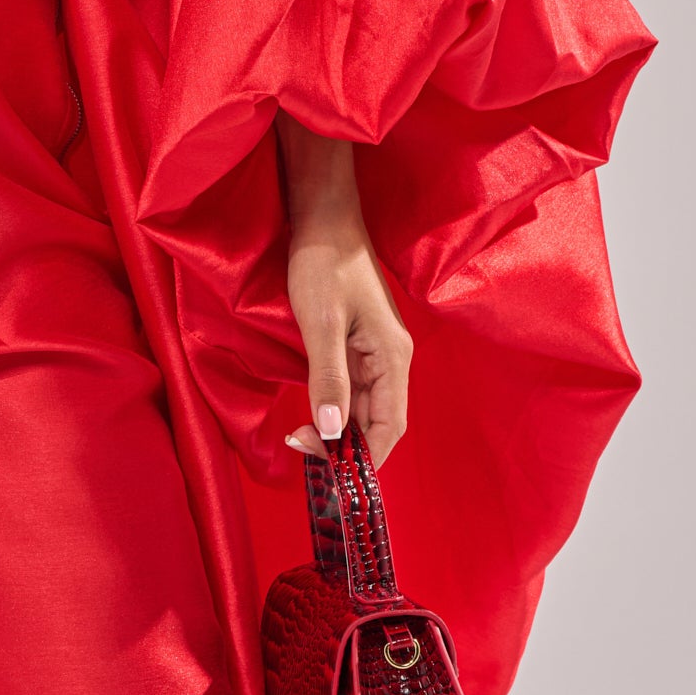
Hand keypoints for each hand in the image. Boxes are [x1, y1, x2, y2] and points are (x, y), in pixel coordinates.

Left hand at [273, 117, 410, 465]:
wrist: (322, 217)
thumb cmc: (323, 264)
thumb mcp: (321, 322)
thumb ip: (328, 378)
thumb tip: (332, 432)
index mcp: (393, 356)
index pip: (391, 425)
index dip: (367, 457)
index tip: (335, 477)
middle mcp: (391, 359)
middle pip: (378, 421)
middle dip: (346, 447)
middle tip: (302, 454)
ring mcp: (374, 351)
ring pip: (363, 407)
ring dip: (338, 430)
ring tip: (302, 443)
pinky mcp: (356, 343)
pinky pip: (351, 389)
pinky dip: (334, 408)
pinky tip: (312, 416)